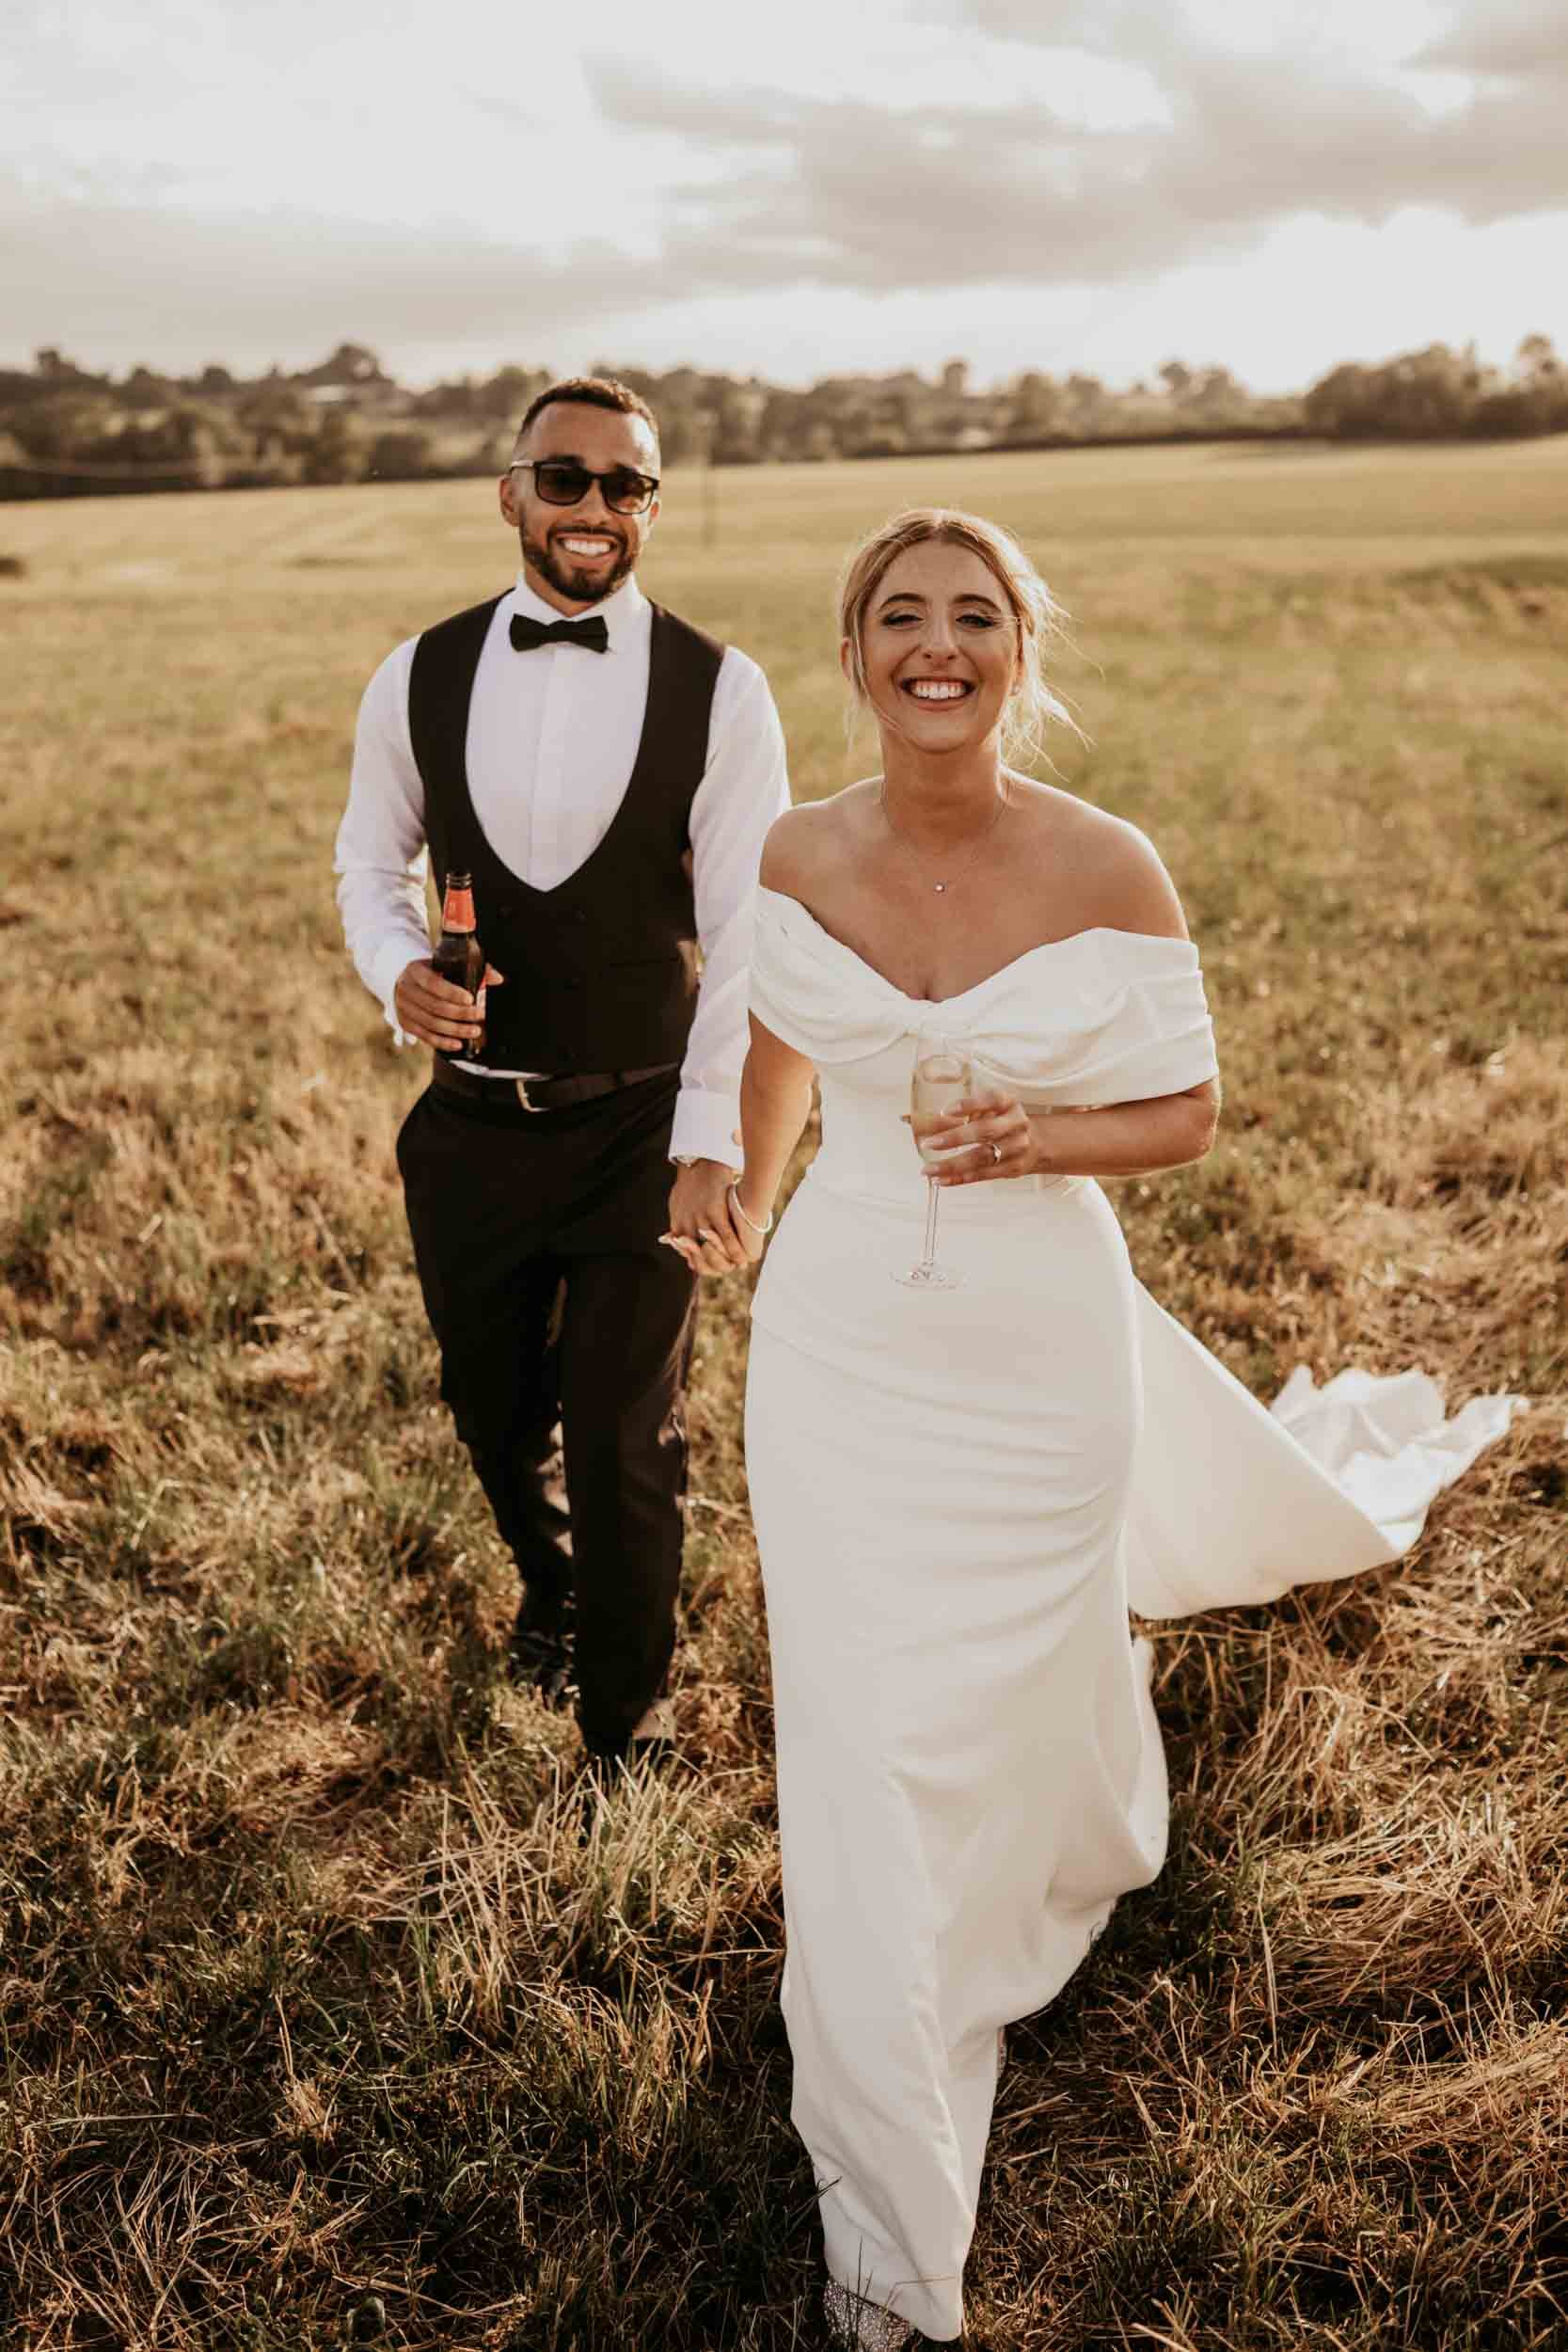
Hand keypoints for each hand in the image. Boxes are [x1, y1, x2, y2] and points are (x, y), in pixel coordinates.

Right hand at [394, 957, 495, 1053]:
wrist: (406, 982)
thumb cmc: (432, 973)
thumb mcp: (446, 965)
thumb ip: (472, 969)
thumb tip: (497, 978)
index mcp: (415, 971)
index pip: (433, 983)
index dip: (452, 993)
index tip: (470, 999)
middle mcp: (405, 989)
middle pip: (435, 1006)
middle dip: (461, 1013)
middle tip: (480, 1015)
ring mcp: (403, 1008)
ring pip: (431, 1023)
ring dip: (456, 1030)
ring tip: (475, 1030)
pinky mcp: (405, 1023)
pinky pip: (425, 1036)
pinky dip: (443, 1042)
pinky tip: (458, 1043)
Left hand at [661, 1158, 753, 1275]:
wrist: (700, 1159)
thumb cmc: (690, 1181)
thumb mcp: (676, 1204)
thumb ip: (676, 1223)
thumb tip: (670, 1238)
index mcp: (678, 1226)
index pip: (688, 1256)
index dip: (703, 1263)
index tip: (715, 1264)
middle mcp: (687, 1226)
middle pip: (700, 1260)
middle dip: (716, 1265)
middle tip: (729, 1266)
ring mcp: (700, 1220)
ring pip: (714, 1251)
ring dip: (727, 1260)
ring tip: (738, 1263)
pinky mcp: (714, 1211)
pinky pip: (726, 1237)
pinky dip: (735, 1248)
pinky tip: (744, 1254)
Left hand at [915, 1089, 1037, 1184]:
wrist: (1035, 1143)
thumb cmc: (998, 1121)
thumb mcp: (982, 1111)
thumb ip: (947, 1115)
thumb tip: (906, 1118)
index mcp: (1007, 1102)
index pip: (991, 1099)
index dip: (969, 1105)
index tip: (945, 1111)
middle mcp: (1015, 1123)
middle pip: (985, 1131)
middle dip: (955, 1138)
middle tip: (928, 1143)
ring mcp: (1017, 1147)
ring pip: (982, 1157)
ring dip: (953, 1165)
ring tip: (927, 1170)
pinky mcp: (1013, 1168)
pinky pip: (983, 1175)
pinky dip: (960, 1178)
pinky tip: (941, 1179)